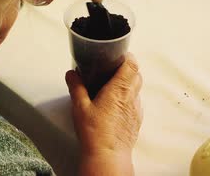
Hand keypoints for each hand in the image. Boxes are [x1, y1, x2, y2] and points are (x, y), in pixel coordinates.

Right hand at [65, 53, 142, 174]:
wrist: (108, 156)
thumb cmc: (95, 133)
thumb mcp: (80, 107)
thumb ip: (76, 87)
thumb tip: (72, 74)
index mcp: (119, 89)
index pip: (132, 64)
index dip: (128, 56)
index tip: (119, 53)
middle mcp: (131, 97)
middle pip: (137, 74)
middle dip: (127, 68)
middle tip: (113, 68)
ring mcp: (136, 109)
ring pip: (137, 89)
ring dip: (128, 84)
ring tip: (113, 86)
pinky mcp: (136, 120)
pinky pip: (136, 103)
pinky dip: (129, 98)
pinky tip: (116, 105)